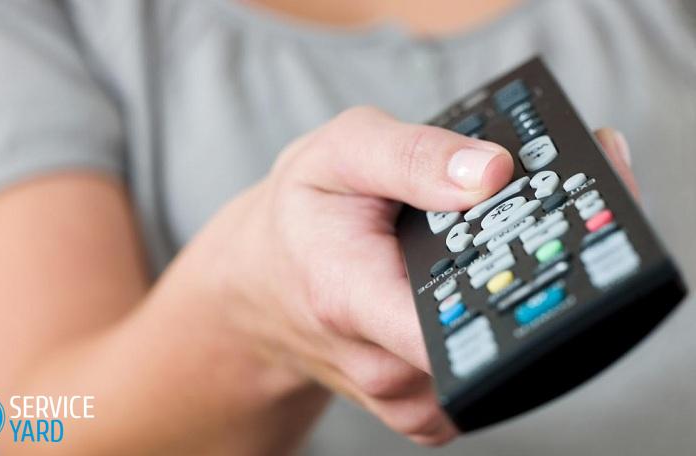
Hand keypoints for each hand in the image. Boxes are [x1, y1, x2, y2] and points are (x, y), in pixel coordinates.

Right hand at [198, 108, 637, 446]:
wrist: (263, 282)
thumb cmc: (300, 216)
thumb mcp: (336, 155)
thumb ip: (410, 156)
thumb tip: (494, 171)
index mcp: (353, 298)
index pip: (454, 328)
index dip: (525, 284)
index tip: (571, 231)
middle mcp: (381, 365)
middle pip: (498, 345)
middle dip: (542, 281)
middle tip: (559, 218)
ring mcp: (402, 395)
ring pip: (503, 367)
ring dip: (526, 307)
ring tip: (515, 249)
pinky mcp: (419, 406)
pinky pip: (485, 383)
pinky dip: (502, 338)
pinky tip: (489, 291)